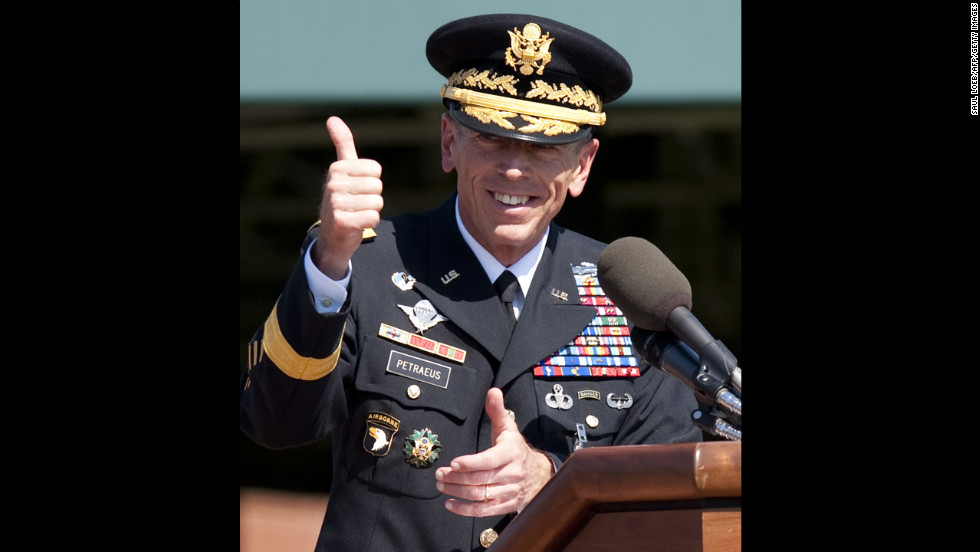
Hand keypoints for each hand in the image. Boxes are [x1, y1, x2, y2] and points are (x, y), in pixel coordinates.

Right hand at [312, 116, 383, 279]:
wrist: (332, 236)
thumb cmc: (343, 199)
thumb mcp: (343, 170)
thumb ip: (342, 144)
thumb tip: (332, 118)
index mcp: (337, 168)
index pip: (376, 170)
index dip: (373, 182)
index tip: (358, 188)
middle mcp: (333, 184)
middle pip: (377, 186)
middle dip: (373, 198)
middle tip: (358, 204)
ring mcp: (335, 203)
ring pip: (377, 202)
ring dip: (371, 211)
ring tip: (356, 214)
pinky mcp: (341, 222)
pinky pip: (373, 217)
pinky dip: (370, 222)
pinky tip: (356, 224)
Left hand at [435, 388, 554, 516]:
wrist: (539, 474)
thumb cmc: (516, 449)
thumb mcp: (508, 428)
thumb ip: (497, 410)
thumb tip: (492, 391)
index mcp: (511, 452)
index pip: (490, 460)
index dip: (471, 463)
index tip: (453, 463)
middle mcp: (512, 473)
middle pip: (481, 479)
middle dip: (457, 478)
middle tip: (439, 474)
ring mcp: (509, 491)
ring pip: (480, 495)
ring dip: (457, 492)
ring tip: (441, 485)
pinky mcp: (506, 505)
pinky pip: (484, 510)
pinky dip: (465, 509)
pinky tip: (450, 503)